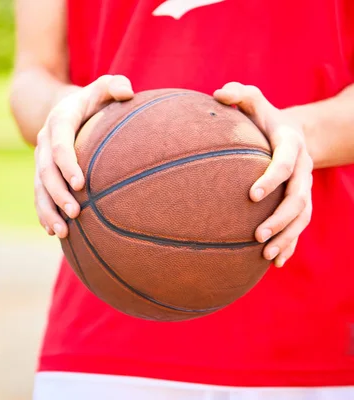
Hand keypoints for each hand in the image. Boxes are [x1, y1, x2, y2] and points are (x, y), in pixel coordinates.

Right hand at [34, 75, 133, 237]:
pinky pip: (39, 196)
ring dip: (48, 211)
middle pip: (46, 172)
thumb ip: (115, 85)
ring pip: (39, 188)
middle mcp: (45, 141)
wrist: (66, 107)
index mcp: (59, 121)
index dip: (67, 164)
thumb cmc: (93, 100)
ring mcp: (41, 159)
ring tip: (62, 232)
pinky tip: (54, 232)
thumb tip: (127, 92)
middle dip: (58, 194)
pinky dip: (44, 214)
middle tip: (75, 213)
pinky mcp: (42, 173)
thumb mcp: (103, 87)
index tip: (81, 184)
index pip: (59, 144)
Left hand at [214, 82, 313, 267]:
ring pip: (302, 218)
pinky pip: (300, 227)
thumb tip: (218, 94)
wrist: (289, 132)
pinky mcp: (300, 203)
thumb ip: (238, 94)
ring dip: (286, 238)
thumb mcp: (253, 100)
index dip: (271, 179)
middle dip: (280, 219)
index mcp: (291, 144)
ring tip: (266, 256)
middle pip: (298, 198)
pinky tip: (275, 263)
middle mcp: (303, 168)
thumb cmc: (262, 118)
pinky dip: (290, 245)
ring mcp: (304, 187)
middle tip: (257, 236)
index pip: (285, 163)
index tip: (251, 196)